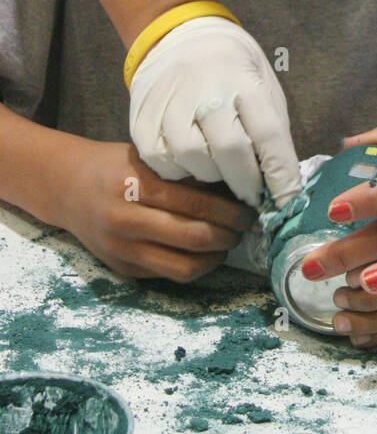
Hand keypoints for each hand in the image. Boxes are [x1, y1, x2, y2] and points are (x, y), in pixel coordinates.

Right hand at [59, 140, 256, 280]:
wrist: (69, 188)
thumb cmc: (117, 166)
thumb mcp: (148, 158)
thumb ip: (183, 173)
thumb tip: (236, 187)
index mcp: (135, 185)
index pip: (195, 204)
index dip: (229, 211)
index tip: (249, 209)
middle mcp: (126, 220)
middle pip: (194, 238)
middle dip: (229, 235)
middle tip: (245, 227)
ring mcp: (123, 250)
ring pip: (184, 267)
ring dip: (216, 258)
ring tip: (228, 242)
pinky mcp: (123, 270)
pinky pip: (169, 276)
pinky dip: (195, 266)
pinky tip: (207, 252)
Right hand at [129, 16, 301, 208]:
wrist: (180, 34)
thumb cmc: (232, 68)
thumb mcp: (262, 83)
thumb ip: (270, 128)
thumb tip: (280, 182)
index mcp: (243, 77)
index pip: (268, 133)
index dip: (280, 173)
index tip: (288, 202)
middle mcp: (205, 86)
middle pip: (229, 148)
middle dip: (246, 182)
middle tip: (253, 197)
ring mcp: (169, 100)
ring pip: (192, 157)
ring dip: (212, 176)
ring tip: (221, 174)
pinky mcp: (142, 115)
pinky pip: (159, 159)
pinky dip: (178, 171)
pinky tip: (190, 165)